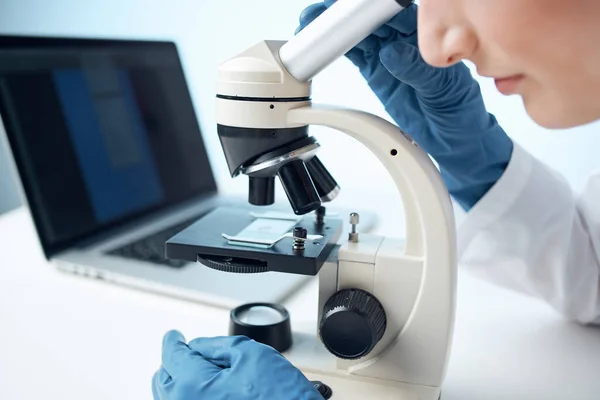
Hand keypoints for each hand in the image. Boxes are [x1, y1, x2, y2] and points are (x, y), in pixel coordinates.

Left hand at [152, 330, 321, 399]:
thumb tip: (198, 346)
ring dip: (180, 383)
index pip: (173, 356)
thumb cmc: (281, 398)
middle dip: (174, 363)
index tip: (174, 336)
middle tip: (189, 353)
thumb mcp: (251, 354)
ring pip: (172, 399)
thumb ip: (218, 345)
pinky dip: (190, 398)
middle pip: (164, 380)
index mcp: (192, 388)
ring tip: (201, 373)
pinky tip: (208, 392)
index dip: (174, 341)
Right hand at [297, 2, 512, 209]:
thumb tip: (391, 52)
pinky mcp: (375, 72)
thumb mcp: (443, 89)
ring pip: (356, 34)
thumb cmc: (459, 109)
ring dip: (333, 28)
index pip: (394, 10)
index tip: (352, 7)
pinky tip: (319, 44)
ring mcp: (387, 56)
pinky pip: (353, 54)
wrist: (452, 139)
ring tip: (311, 23)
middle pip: (369, 17)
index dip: (370, 6)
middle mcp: (405, 39)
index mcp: (425, 35)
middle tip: (321, 13)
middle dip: (344, 13)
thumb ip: (416, 69)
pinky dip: (335, 48)